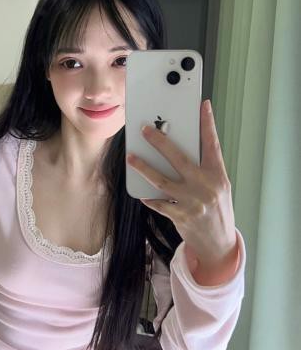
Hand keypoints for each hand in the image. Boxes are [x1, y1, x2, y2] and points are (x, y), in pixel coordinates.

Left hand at [126, 100, 237, 269]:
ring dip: (143, 167)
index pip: (212, 144)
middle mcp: (206, 187)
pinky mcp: (180, 216)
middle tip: (145, 129)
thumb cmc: (217, 209)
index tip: (202, 106)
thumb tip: (187, 146)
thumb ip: (205, 168)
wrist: (219, 244)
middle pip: (178, 158)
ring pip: (161, 180)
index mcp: (218, 175)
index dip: (207, 124)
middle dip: (160, 141)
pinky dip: (149, 196)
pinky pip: (158, 202)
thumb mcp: (219, 187)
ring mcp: (192, 202)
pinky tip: (141, 190)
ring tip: (131, 157)